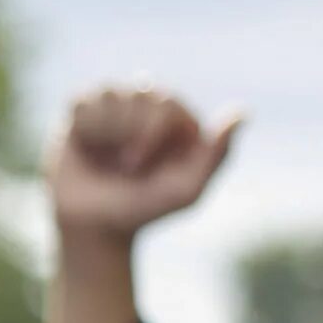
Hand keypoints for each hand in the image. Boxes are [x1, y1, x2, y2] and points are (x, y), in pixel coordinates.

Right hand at [46, 86, 241, 241]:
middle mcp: (148, 109)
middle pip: (138, 93)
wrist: (90, 229)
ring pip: (108, 94)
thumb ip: (216, 156)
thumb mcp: (185, 191)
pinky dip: (81, 126)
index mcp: (177, 121)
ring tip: (103, 157)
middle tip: (122, 166)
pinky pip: (80, 101)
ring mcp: (114, 109)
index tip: (137, 167)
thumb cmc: (140, 212)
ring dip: (103, 132)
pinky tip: (84, 147)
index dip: (148, 131)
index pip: (165, 102)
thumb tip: (242, 114)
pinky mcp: (80, 115)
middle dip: (126, 132)